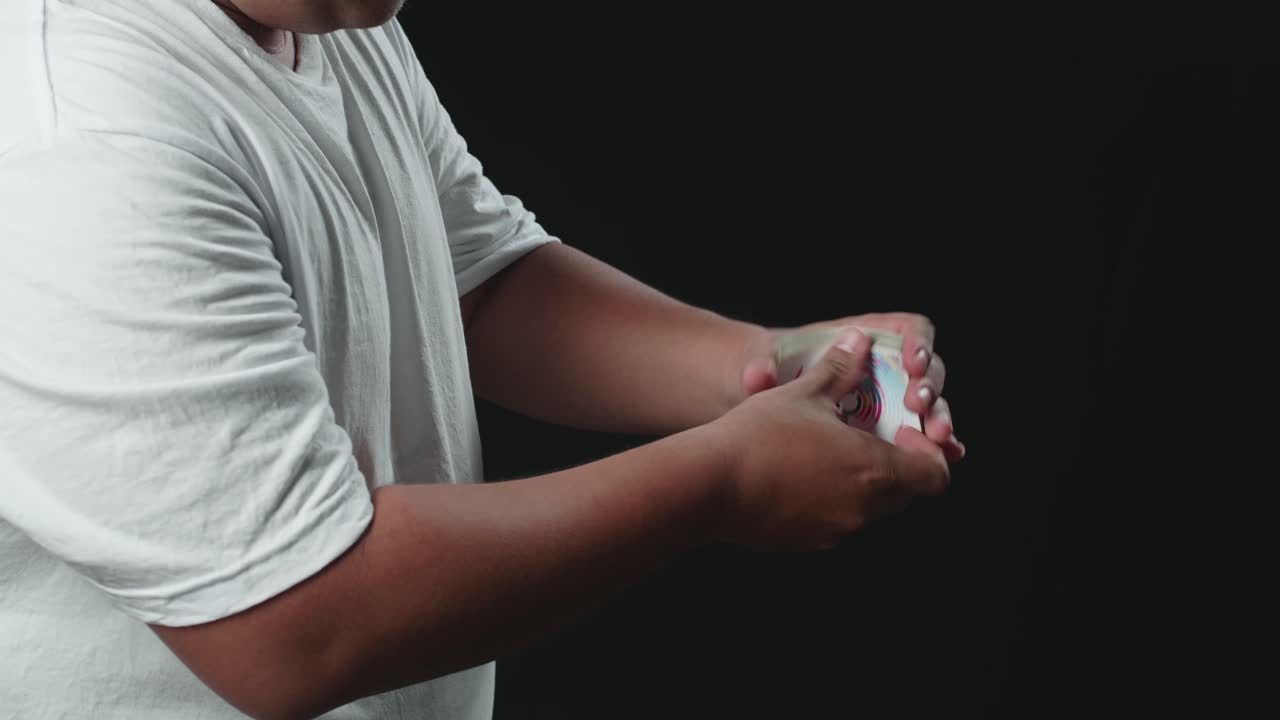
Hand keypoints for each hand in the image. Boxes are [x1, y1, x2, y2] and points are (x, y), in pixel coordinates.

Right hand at [709, 327, 949, 550]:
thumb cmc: (758, 435)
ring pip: (871, 508)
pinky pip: (838, 521)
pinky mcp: (811, 542)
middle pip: (906, 492)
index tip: (902, 430)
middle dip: (895, 464)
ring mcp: (838, 529)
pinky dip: (832, 501)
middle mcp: (864, 507)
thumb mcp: (803, 393)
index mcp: (874, 468)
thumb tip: (859, 341)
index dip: (928, 451)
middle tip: (865, 436)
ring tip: (827, 453)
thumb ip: (839, 368)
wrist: (710, 484)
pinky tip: (799, 476)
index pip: (936, 473)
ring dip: (862, 483)